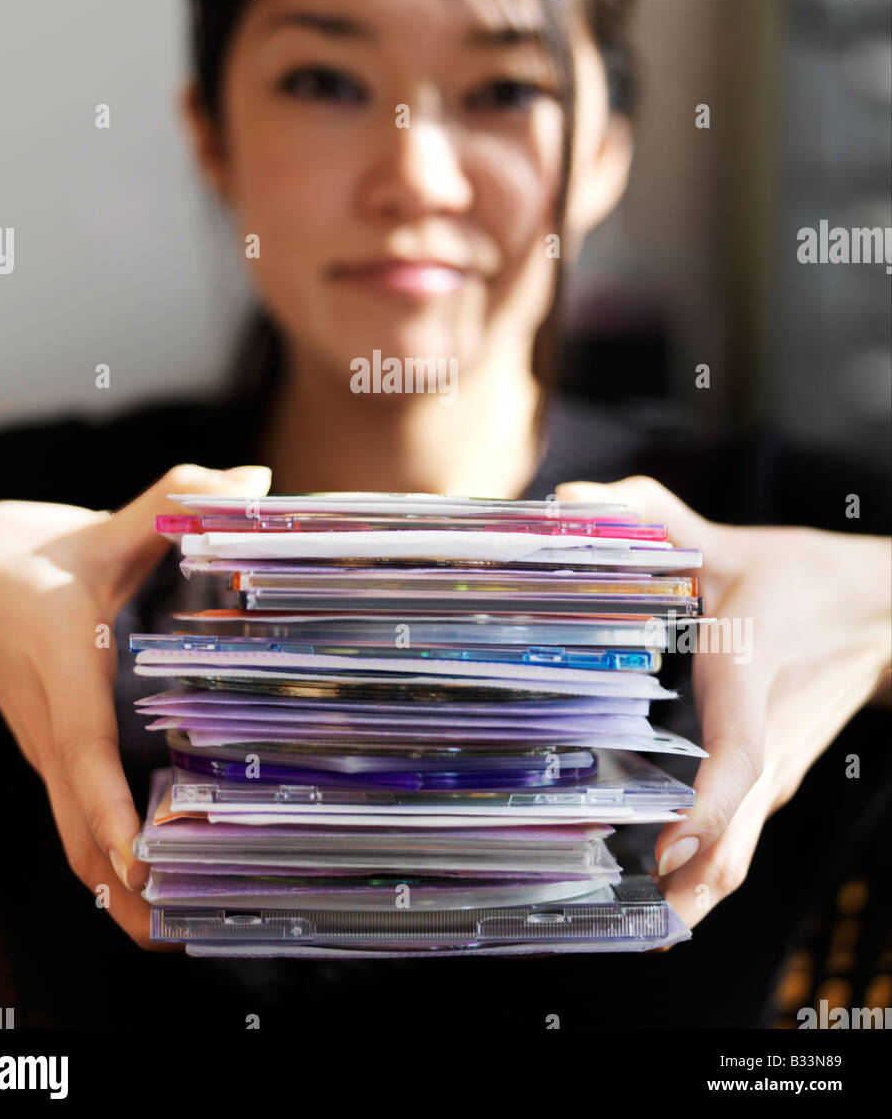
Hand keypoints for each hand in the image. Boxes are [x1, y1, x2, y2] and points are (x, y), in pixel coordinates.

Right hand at [0, 462, 270, 946]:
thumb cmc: (28, 561)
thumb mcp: (101, 529)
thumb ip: (174, 500)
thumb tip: (252, 483)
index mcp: (63, 668)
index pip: (81, 749)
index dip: (107, 808)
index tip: (141, 858)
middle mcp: (53, 725)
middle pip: (75, 828)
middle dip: (123, 889)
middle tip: (181, 933)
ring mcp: (49, 749)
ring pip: (72, 840)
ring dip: (116, 893)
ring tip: (175, 937)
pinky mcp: (54, 756)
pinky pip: (76, 822)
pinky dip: (108, 864)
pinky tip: (153, 888)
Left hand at [556, 476, 889, 928]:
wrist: (878, 611)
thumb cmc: (798, 580)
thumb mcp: (724, 544)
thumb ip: (649, 516)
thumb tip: (569, 501)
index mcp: (751, 687)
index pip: (738, 761)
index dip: (705, 812)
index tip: (667, 853)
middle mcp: (769, 747)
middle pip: (737, 843)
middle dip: (687, 894)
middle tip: (629, 929)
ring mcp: (775, 773)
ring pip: (740, 855)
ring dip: (694, 895)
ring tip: (633, 928)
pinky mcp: (773, 779)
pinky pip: (738, 841)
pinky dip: (706, 873)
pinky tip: (661, 889)